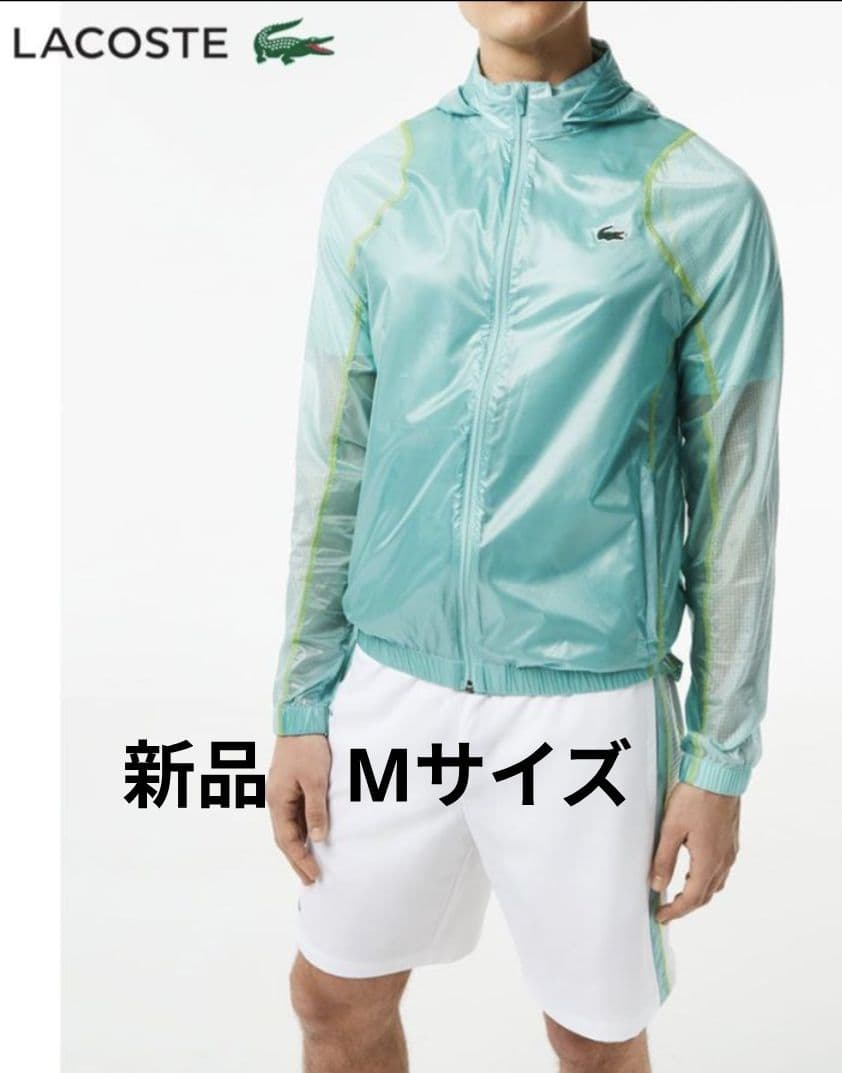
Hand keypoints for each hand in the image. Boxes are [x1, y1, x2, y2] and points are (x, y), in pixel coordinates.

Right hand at [267, 734, 331, 884]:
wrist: (301, 719)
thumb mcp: (316, 780)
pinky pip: (296, 814)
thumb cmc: (307, 747)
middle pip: (286, 837)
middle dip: (297, 859)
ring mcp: (283, 793)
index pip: (287, 840)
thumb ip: (316, 809)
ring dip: (301, 846)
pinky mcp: (292, 786)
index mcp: (278, 801)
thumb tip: (318, 838)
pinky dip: (304, 830)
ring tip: (313, 865)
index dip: (300, 860)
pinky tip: (315, 837)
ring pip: (291, 827)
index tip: (313, 876)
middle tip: (311, 880)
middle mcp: (276, 800)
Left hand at [649, 782, 739, 922]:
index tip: (661, 916)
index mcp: (708, 861)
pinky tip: (695, 870)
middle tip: (667, 909)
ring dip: (698, 893)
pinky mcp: (731, 840)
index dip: (676, 911)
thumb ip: (664, 859)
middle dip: (686, 905)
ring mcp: (730, 851)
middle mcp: (723, 860)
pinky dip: (707, 879)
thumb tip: (657, 885)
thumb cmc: (694, 798)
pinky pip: (721, 870)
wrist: (719, 775)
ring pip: (716, 883)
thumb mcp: (671, 828)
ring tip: (678, 892)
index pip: (693, 898)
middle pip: (706, 895)